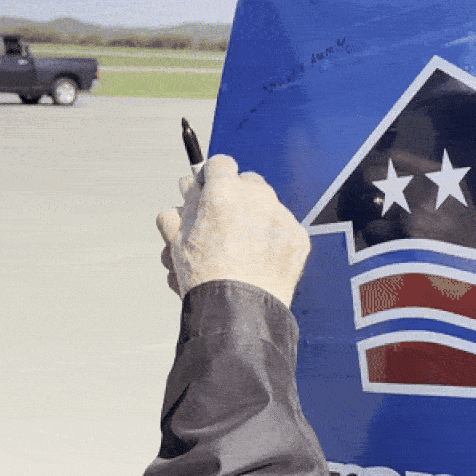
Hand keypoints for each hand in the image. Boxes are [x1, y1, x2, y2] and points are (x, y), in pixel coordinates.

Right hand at [157, 155, 309, 307]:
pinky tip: (259, 260)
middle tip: (223, 223)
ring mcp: (281, 216)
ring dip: (254, 218)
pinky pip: (283, 229)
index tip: (206, 192)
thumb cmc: (206, 277)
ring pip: (267, 205)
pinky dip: (273, 240)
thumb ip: (182, 206)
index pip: (218, 164)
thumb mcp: (177, 239)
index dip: (210, 179)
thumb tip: (188, 186)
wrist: (239, 311)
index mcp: (223, 191)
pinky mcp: (298, 237)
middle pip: (246, 182)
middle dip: (234, 197)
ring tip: (240, 248)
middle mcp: (256, 196)